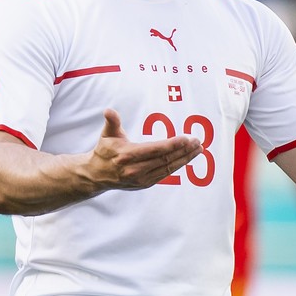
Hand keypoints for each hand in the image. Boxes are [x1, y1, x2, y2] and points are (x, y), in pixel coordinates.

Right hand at [84, 109, 201, 190]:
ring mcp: (141, 179)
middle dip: (184, 150)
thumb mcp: (106, 134)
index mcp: (126, 155)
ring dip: (185, 158)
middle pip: (165, 159)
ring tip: (198, 149)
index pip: (155, 149)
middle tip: (197, 141)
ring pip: (168, 168)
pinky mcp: (145, 184)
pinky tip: (187, 158)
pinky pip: (166, 174)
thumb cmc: (105, 150)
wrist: (97, 174)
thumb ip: (112, 122)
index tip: (186, 138)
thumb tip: (108, 111)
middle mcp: (135, 169)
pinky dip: (178, 166)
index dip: (172, 144)